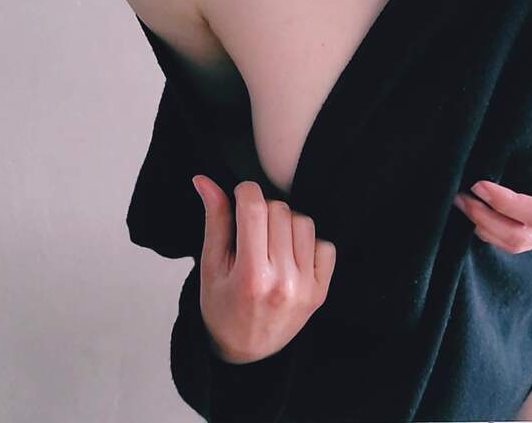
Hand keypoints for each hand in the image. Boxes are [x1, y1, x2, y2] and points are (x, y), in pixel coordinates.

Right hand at [191, 176, 336, 363]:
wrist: (246, 351)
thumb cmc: (222, 308)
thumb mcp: (211, 266)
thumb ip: (215, 221)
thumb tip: (205, 180)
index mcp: (250, 275)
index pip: (254, 207)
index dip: (245, 192)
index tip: (240, 197)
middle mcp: (282, 282)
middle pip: (280, 210)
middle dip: (263, 210)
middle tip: (251, 230)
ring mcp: (306, 287)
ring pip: (304, 222)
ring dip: (286, 225)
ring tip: (270, 244)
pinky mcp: (322, 292)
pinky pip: (325, 245)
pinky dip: (309, 244)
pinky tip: (290, 257)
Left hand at [454, 104, 531, 253]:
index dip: (507, 204)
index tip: (479, 185)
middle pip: (523, 236)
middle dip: (488, 220)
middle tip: (461, 196)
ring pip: (518, 243)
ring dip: (486, 227)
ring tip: (462, 202)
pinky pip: (518, 237)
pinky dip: (492, 228)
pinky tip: (476, 209)